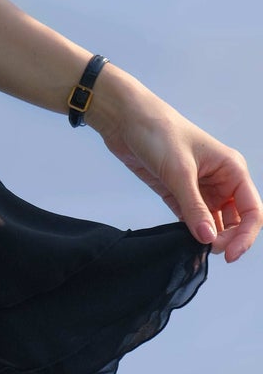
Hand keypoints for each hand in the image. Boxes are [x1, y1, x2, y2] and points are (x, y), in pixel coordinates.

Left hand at [87, 80, 260, 262]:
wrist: (124, 118)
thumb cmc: (157, 131)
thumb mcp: (179, 171)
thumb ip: (194, 207)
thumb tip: (209, 238)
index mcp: (231, 169)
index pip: (252, 210)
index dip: (246, 235)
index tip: (230, 254)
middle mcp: (220, 180)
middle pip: (234, 220)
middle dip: (226, 238)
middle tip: (207, 250)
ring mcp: (198, 187)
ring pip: (212, 222)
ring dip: (206, 237)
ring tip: (194, 249)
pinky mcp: (177, 192)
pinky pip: (190, 218)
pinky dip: (189, 231)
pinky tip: (183, 241)